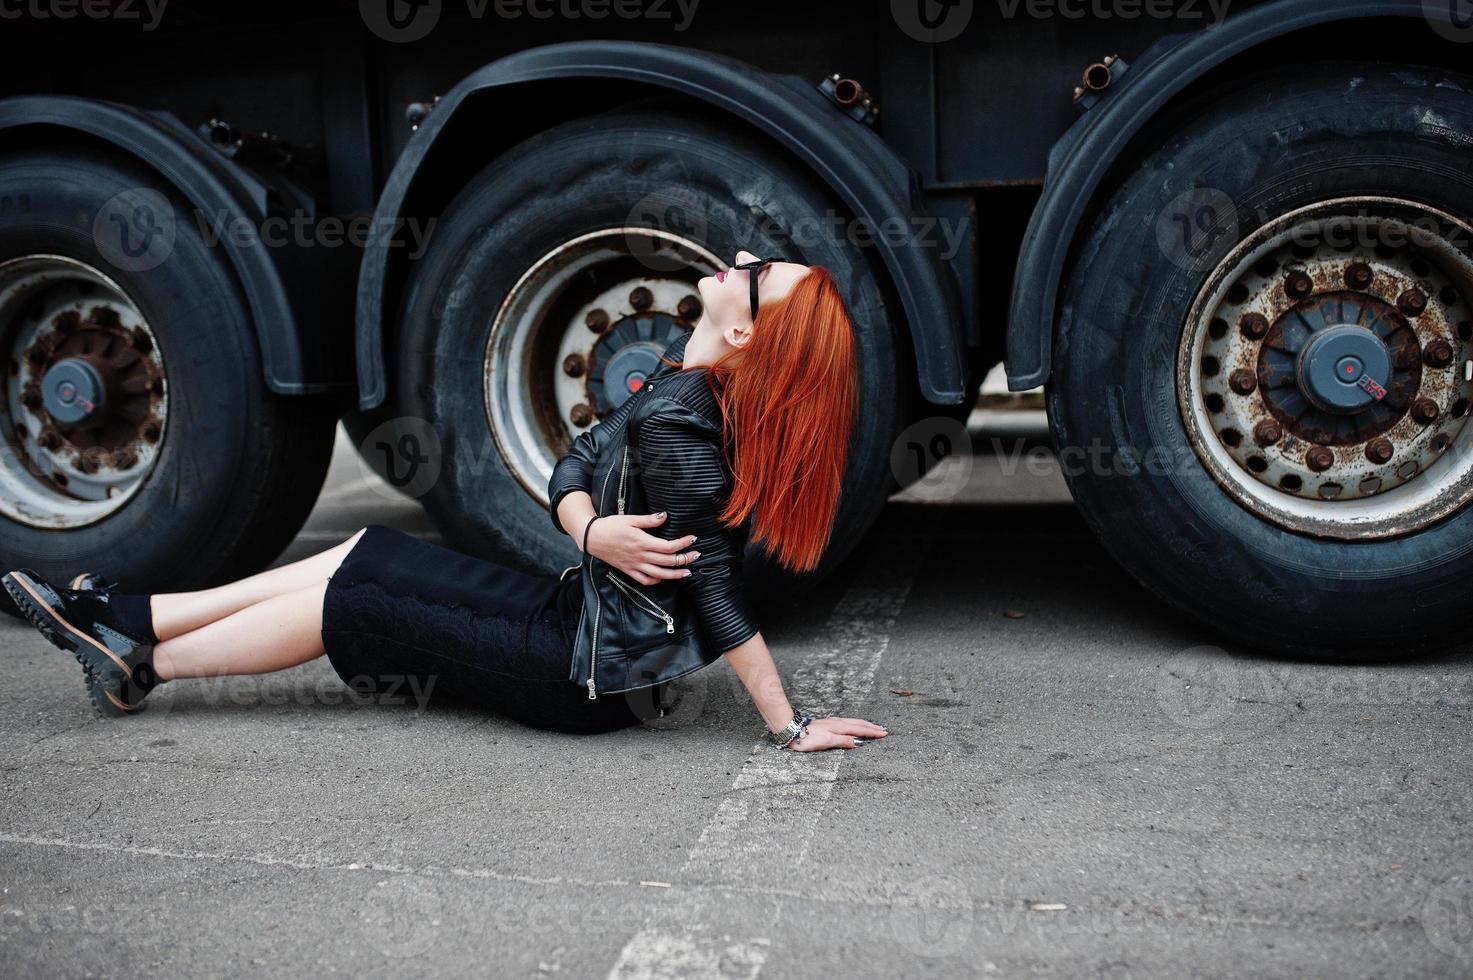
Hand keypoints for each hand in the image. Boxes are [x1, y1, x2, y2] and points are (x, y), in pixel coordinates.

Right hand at [585, 511, 699, 584]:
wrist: (592, 538)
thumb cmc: (610, 526)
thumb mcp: (630, 519)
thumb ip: (649, 520)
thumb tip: (665, 516)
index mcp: (642, 542)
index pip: (668, 546)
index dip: (683, 544)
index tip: (693, 539)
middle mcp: (640, 556)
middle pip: (668, 561)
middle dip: (685, 559)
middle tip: (697, 555)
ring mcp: (634, 565)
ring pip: (659, 575)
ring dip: (675, 574)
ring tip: (687, 572)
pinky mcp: (628, 570)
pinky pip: (645, 580)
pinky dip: (656, 581)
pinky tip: (663, 577)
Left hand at [786, 717, 887, 751]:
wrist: (791, 730)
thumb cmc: (807, 738)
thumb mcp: (826, 741)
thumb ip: (843, 741)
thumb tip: (859, 742)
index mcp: (839, 727)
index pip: (860, 730)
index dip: (872, 732)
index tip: (884, 734)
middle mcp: (838, 723)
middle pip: (859, 724)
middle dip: (872, 727)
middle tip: (884, 730)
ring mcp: (833, 722)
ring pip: (853, 722)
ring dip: (865, 724)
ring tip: (874, 727)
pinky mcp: (828, 723)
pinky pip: (847, 723)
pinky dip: (855, 724)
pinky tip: (854, 725)